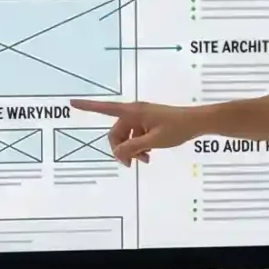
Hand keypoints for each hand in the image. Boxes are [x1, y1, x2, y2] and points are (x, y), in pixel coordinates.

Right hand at [67, 98, 204, 162]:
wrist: (196, 123)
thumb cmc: (176, 129)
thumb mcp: (154, 142)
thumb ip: (133, 147)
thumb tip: (118, 153)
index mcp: (133, 112)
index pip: (105, 108)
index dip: (87, 107)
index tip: (71, 103)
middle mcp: (134, 112)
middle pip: (116, 132)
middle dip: (120, 149)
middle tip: (130, 165)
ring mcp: (141, 118)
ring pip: (126, 137)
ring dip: (132, 150)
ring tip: (145, 161)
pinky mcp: (148, 123)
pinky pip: (136, 136)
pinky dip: (139, 147)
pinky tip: (149, 156)